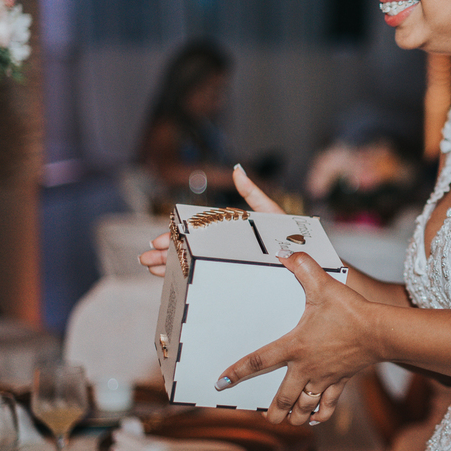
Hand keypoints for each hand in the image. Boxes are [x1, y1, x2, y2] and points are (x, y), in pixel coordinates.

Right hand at [138, 164, 283, 276]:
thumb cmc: (288, 235)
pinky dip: (189, 278)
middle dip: (166, 254)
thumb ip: (253, 194)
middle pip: (190, 249)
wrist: (305, 262)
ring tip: (151, 269)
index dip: (176, 236)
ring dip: (170, 266)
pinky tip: (172, 281)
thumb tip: (237, 169)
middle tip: (145, 260)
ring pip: (194, 263)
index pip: (196, 232)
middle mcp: (225, 246)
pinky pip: (209, 278)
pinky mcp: (235, 279)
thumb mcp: (270, 213)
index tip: (157, 240)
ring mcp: (228, 262)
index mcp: (229, 230)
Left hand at [215, 250, 376, 425]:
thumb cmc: (350, 310)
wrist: (380, 332)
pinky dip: (320, 415)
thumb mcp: (324, 285)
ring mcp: (323, 377)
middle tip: (266, 417)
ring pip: (304, 406)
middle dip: (273, 411)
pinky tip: (314, 419)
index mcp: (295, 346)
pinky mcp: (341, 381)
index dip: (237, 373)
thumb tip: (286, 251)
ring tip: (288, 421)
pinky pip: (328, 405)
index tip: (221, 383)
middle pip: (283, 398)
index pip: (259, 362)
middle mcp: (306, 367)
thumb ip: (304, 267)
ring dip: (295, 416)